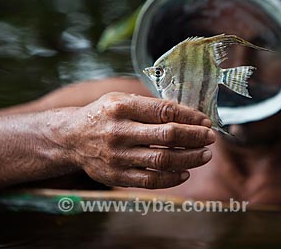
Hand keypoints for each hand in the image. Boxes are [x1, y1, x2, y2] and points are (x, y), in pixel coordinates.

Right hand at [60, 92, 215, 188]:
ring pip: (163, 160)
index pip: (166, 111)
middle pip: (168, 136)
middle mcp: (120, 132)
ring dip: (190, 158)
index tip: (205, 121)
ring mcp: (118, 156)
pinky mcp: (117, 176)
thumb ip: (150, 106)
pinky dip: (172, 178)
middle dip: (195, 137)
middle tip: (210, 138)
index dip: (190, 117)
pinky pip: (151, 180)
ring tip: (204, 154)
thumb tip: (187, 113)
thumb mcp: (121, 100)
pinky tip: (185, 171)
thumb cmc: (103, 115)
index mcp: (122, 107)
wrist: (71, 138)